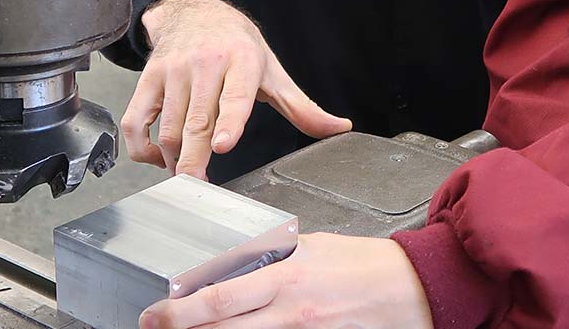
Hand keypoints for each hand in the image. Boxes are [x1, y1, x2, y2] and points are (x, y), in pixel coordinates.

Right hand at [122, 0, 351, 178]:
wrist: (194, 12)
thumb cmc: (237, 45)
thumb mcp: (272, 72)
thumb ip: (302, 107)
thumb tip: (337, 128)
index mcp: (242, 61)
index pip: (235, 95)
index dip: (229, 121)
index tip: (223, 145)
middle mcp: (204, 64)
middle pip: (196, 121)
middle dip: (194, 159)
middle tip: (197, 187)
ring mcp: (172, 71)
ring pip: (167, 127)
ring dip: (173, 160)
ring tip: (186, 176)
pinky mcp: (148, 79)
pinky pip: (136, 121)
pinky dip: (142, 148)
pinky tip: (158, 158)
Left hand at [140, 233, 432, 328]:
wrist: (413, 288)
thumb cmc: (367, 265)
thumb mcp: (313, 248)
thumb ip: (274, 260)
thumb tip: (240, 268)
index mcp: (287, 277)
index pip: (220, 297)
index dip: (180, 311)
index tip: (155, 313)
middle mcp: (290, 312)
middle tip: (157, 328)